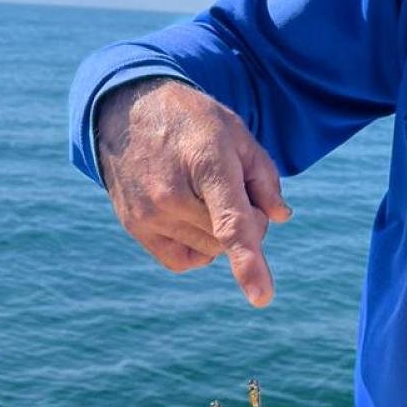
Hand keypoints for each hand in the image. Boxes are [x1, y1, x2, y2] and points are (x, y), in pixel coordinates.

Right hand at [96, 78, 291, 306]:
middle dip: (246, 220)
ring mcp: (148, 213)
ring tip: (203, 192)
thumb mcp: (237, 135)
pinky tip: (191, 215)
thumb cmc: (193, 122)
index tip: (262, 297)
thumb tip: (279, 217)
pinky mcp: (135, 227)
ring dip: (218, 232)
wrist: (127, 109)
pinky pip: (183, 261)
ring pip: (210, 251)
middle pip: (230, 239)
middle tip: (232, 187)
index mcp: (206, 163)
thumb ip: (264, 178)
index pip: (231, 222)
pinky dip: (197, 247)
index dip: (249, 262)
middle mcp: (171, 193)